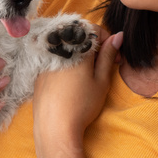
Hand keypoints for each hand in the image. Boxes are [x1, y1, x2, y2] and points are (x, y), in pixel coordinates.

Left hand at [32, 27, 122, 146]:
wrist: (55, 127)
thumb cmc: (82, 105)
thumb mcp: (101, 80)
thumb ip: (108, 55)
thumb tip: (118, 36)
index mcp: (76, 49)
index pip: (93, 30)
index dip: (107, 40)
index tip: (114, 58)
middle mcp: (59, 50)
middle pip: (79, 39)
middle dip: (94, 48)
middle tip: (103, 67)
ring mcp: (46, 61)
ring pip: (67, 49)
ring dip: (80, 56)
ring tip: (88, 76)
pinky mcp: (39, 72)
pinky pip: (56, 60)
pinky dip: (67, 64)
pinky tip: (72, 82)